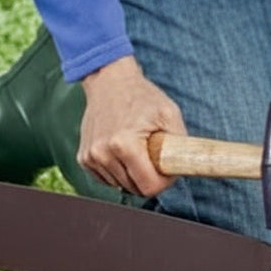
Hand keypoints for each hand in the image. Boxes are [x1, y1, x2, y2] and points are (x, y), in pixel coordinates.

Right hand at [78, 56, 185, 196]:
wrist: (109, 81)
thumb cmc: (142, 96)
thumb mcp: (170, 114)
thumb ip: (181, 144)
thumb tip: (186, 168)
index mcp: (124, 144)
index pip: (149, 187)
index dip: (163, 182)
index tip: (166, 168)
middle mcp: (102, 153)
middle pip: (135, 189)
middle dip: (148, 176)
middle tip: (152, 153)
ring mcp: (90, 157)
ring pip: (121, 186)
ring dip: (132, 173)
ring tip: (136, 148)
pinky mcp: (84, 159)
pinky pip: (107, 179)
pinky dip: (118, 171)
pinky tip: (122, 151)